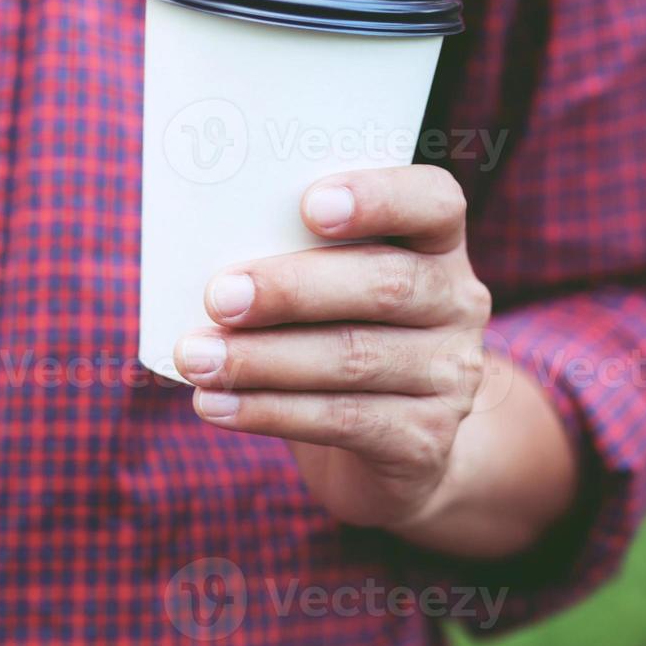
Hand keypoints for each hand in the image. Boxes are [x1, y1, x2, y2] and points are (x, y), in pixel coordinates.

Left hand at [174, 165, 492, 530]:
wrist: (388, 448)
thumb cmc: (331, 330)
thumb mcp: (323, 283)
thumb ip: (284, 252)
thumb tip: (190, 244)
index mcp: (435, 242)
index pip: (434, 201)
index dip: (379, 197)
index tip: (310, 205)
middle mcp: (456, 302)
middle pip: (384, 284)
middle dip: (292, 290)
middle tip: (219, 297)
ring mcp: (448, 376)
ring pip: (354, 358)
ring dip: (262, 359)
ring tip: (195, 358)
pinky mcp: (424, 441)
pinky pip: (343, 421)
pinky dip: (268, 411)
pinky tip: (214, 403)